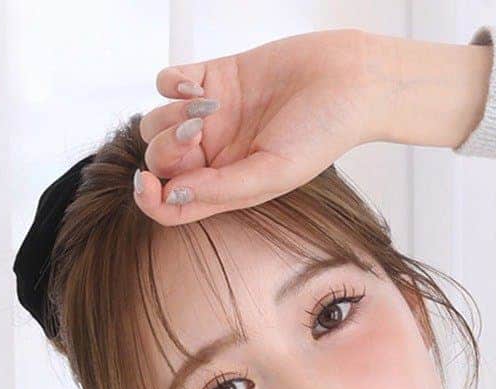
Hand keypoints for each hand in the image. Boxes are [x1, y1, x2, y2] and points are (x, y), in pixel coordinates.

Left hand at [133, 29, 492, 226]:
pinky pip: (167, 81)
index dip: (150, 199)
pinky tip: (197, 84)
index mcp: (229, 188)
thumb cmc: (322, 134)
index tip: (148, 183)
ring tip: (206, 107)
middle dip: (166, 150)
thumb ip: (222, 190)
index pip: (173, 205)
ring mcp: (212, 116)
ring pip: (157, 121)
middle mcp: (216, 156)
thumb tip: (170, 196)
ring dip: (170, 115)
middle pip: (160, 161)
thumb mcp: (274, 174)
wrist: (347, 81)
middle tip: (199, 135)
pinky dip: (172, 82)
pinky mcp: (213, 76)